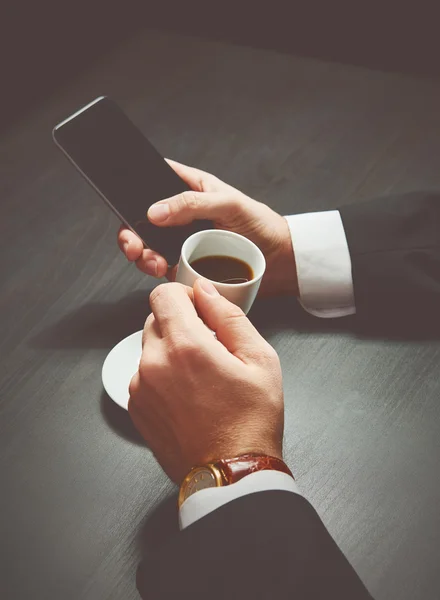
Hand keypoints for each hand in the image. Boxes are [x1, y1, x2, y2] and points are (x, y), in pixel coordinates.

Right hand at [118, 160, 297, 295]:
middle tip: (133, 244)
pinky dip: (155, 270)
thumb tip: (156, 211)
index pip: (154, 182)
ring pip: (148, 245)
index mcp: (190, 189)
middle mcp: (182, 216)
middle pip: (143, 220)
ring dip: (141, 254)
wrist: (280, 261)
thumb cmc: (261, 224)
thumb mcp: (228, 203)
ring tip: (150, 260)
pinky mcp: (186, 265)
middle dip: (131, 232)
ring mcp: (182, 242)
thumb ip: (191, 203)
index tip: (125, 200)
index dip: (135, 189)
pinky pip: (162, 267)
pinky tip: (161, 270)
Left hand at [128, 279, 283, 483]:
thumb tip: (205, 290)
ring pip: (149, 347)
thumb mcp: (259, 360)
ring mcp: (140, 387)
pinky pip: (144, 374)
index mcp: (185, 346)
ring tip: (200, 378)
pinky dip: (161, 374)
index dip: (184, 295)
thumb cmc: (250, 422)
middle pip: (155, 318)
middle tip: (209, 349)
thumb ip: (229, 316)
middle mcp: (153, 363)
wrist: (231, 475)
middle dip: (180, 324)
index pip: (163, 294)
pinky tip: (188, 396)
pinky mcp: (136, 407)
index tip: (200, 310)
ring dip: (170, 350)